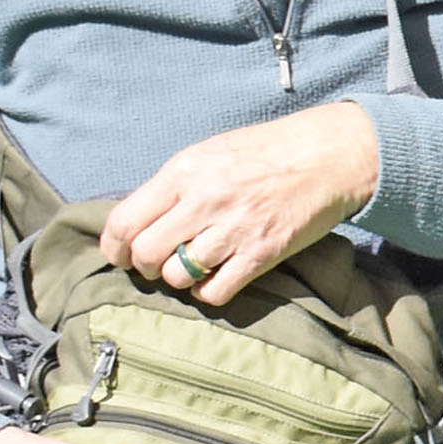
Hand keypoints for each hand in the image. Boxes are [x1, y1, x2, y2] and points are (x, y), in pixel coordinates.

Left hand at [97, 104, 379, 307]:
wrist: (328, 156)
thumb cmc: (266, 152)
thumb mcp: (209, 154)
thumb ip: (173, 186)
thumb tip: (140, 223)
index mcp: (185, 172)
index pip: (124, 222)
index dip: (115, 247)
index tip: (122, 254)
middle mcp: (204, 200)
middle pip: (146, 254)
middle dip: (144, 267)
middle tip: (157, 264)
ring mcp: (234, 228)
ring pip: (177, 276)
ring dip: (178, 278)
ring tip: (192, 267)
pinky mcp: (263, 252)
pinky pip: (215, 290)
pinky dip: (208, 291)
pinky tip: (217, 276)